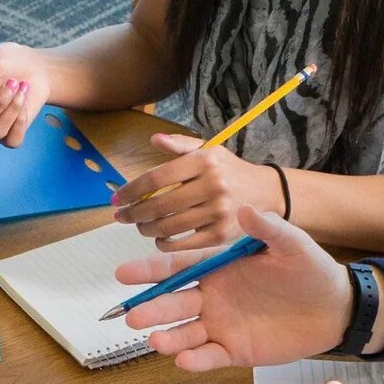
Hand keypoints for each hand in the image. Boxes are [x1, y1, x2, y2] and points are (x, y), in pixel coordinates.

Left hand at [114, 134, 285, 250]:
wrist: (266, 193)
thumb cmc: (230, 171)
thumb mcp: (210, 151)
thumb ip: (181, 146)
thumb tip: (154, 139)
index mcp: (204, 161)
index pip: (156, 177)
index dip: (131, 190)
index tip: (117, 197)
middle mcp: (212, 185)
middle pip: (159, 204)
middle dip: (133, 213)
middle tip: (121, 216)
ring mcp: (217, 212)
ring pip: (168, 225)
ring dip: (146, 228)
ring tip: (139, 226)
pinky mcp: (221, 234)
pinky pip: (183, 243)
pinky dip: (165, 243)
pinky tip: (158, 238)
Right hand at [116, 206, 354, 372]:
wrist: (334, 307)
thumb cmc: (311, 270)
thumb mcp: (292, 244)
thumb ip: (268, 228)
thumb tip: (245, 209)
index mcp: (218, 267)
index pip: (177, 267)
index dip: (150, 271)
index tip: (123, 273)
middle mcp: (212, 296)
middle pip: (173, 302)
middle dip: (152, 308)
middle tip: (132, 315)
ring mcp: (220, 325)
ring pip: (185, 332)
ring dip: (167, 337)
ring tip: (154, 341)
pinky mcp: (234, 351)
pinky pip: (209, 356)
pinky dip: (195, 360)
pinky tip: (183, 360)